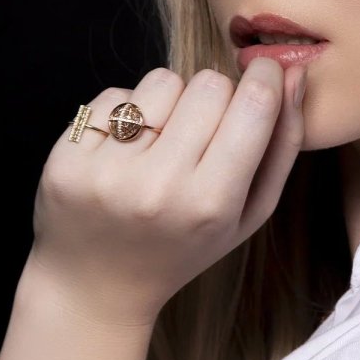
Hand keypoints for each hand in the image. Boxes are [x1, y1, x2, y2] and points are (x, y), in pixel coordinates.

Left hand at [19, 58, 306, 327]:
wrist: (96, 287)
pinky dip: (127, 111)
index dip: (264, 77)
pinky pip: (115, 95)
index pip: (253, 105)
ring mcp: (106, 174)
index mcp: (212, 204)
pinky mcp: (65, 161)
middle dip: (217, 95)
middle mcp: (159, 188)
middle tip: (204, 129)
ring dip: (170, 99)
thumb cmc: (185, 245)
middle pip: (210, 84)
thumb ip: (282, 146)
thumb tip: (294, 74)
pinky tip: (125, 150)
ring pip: (162, 80)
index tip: (263, 72)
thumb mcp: (249, 214)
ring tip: (163, 140)